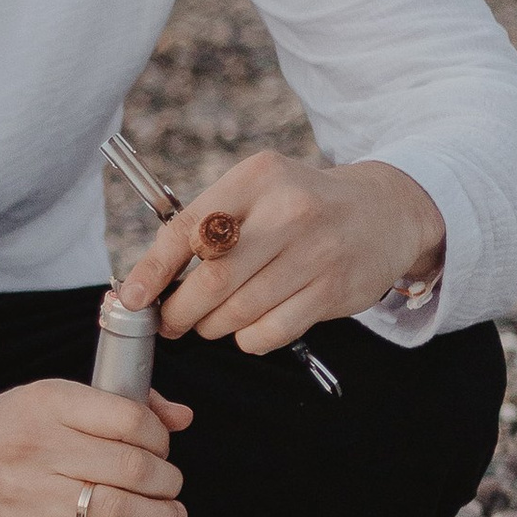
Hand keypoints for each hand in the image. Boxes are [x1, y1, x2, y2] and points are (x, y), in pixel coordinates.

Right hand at [0, 376, 193, 516]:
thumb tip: (182, 418)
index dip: (161, 440)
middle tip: (171, 487)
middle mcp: (38, 447)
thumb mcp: (55, 400)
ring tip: (169, 516)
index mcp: (50, 404)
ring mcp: (27, 494)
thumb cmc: (8, 428)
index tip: (162, 450)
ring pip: (116, 511)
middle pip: (132, 469)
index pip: (130, 420)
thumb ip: (120, 405)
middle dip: (167, 483)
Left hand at [114, 150, 443, 351]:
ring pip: (240, 311)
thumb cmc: (301, 206)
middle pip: (214, 280)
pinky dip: (248, 338)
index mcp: (256, 178)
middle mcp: (288, 211)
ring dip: (212, 326)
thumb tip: (148, 278)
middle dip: (180, 311)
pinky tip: (249, 326)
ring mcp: (316, 252)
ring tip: (208, 322)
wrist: (384, 212)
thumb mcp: (256, 191)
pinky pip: (272, 331)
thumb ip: (206, 224)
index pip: (189, 229)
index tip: (132, 297)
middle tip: (169, 321)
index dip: (152, 270)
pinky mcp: (334, 289)